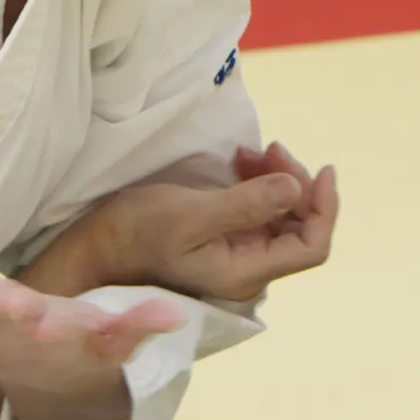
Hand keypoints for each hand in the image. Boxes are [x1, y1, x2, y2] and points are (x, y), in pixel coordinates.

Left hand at [0, 264, 185, 419]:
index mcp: (76, 347)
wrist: (37, 379)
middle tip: (22, 308)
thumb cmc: (82, 349)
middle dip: (27, 317)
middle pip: (33, 331)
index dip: (72, 332)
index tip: (69, 325)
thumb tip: (176, 314)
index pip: (83, 342)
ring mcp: (2, 335)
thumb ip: (142, 325)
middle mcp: (37, 343)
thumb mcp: (114, 343)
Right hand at [79, 142, 338, 302]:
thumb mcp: (189, 214)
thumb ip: (245, 204)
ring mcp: (235, 256)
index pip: (310, 247)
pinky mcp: (221, 242)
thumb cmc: (135, 234)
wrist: (95, 249)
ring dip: (274, 179)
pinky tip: (239, 163)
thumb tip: (295, 188)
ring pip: (279, 217)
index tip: (321, 168)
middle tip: (269, 147)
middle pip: (298, 227)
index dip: (324, 208)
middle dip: (294, 183)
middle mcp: (247, 270)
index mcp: (245, 273)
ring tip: (250, 152)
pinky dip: (256, 184)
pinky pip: (257, 213)